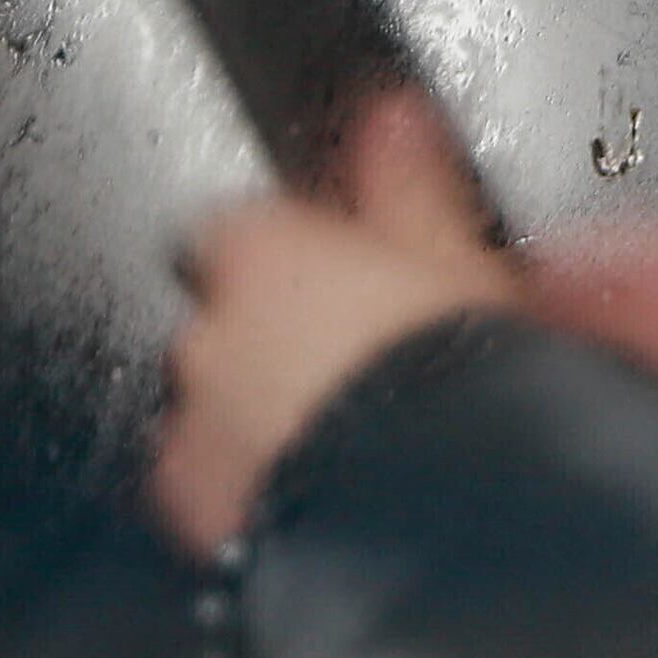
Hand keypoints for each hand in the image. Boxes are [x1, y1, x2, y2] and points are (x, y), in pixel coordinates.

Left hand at [150, 91, 518, 556]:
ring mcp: (194, 434)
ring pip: (222, 409)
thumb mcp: (463, 263)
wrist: (440, 539)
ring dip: (269, 417)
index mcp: (261, 253)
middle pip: (228, 318)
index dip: (304, 256)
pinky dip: (262, 493)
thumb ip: (412, 184)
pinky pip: (221, 493)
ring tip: (360, 450)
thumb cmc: (459, 397)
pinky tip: (332, 509)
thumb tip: (400, 118)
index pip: (248, 224)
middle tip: (374, 372)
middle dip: (286, 340)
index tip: (356, 281)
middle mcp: (206, 337)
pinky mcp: (201, 524)